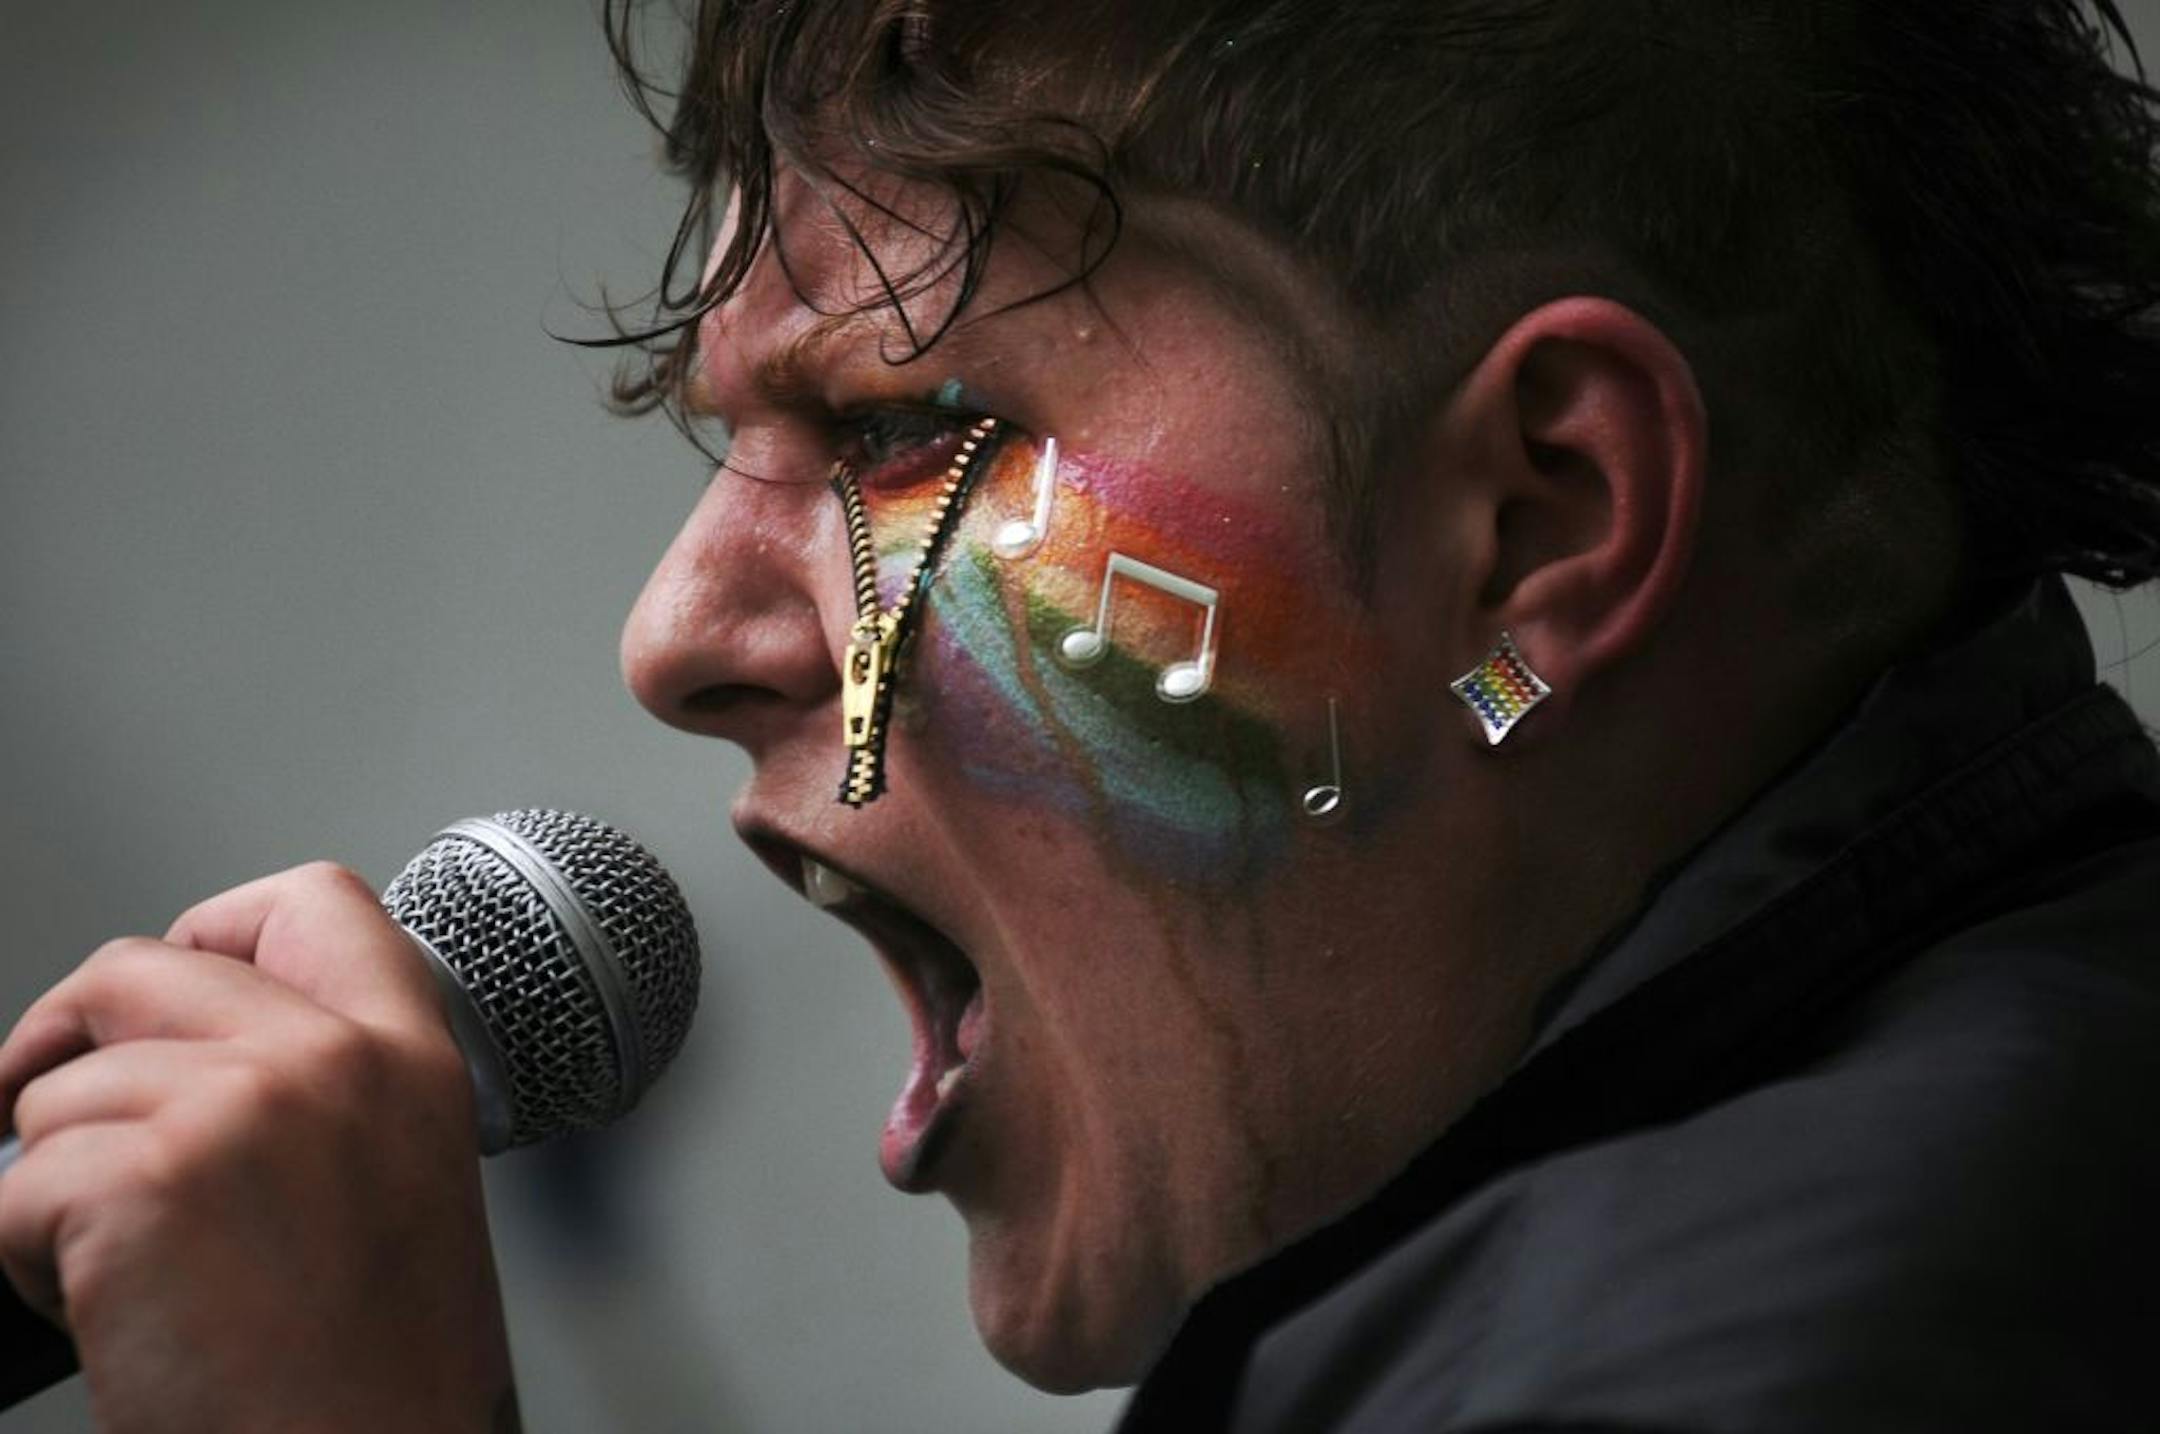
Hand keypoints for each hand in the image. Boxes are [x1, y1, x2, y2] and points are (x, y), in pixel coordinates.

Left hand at [0, 863, 516, 1433]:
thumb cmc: (375, 1372)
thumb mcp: (397, 1184)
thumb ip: (324, 1090)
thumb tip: (177, 1047)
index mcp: (411, 1060)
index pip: (314, 901)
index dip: (215, 928)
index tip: (166, 988)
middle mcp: (334, 1062)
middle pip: (141, 968)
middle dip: (68, 1043)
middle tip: (56, 1118)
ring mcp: (241, 1110)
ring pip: (60, 1092)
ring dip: (54, 1182)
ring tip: (126, 1267)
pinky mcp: (144, 1184)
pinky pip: (13, 1187)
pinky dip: (23, 1259)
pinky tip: (106, 1309)